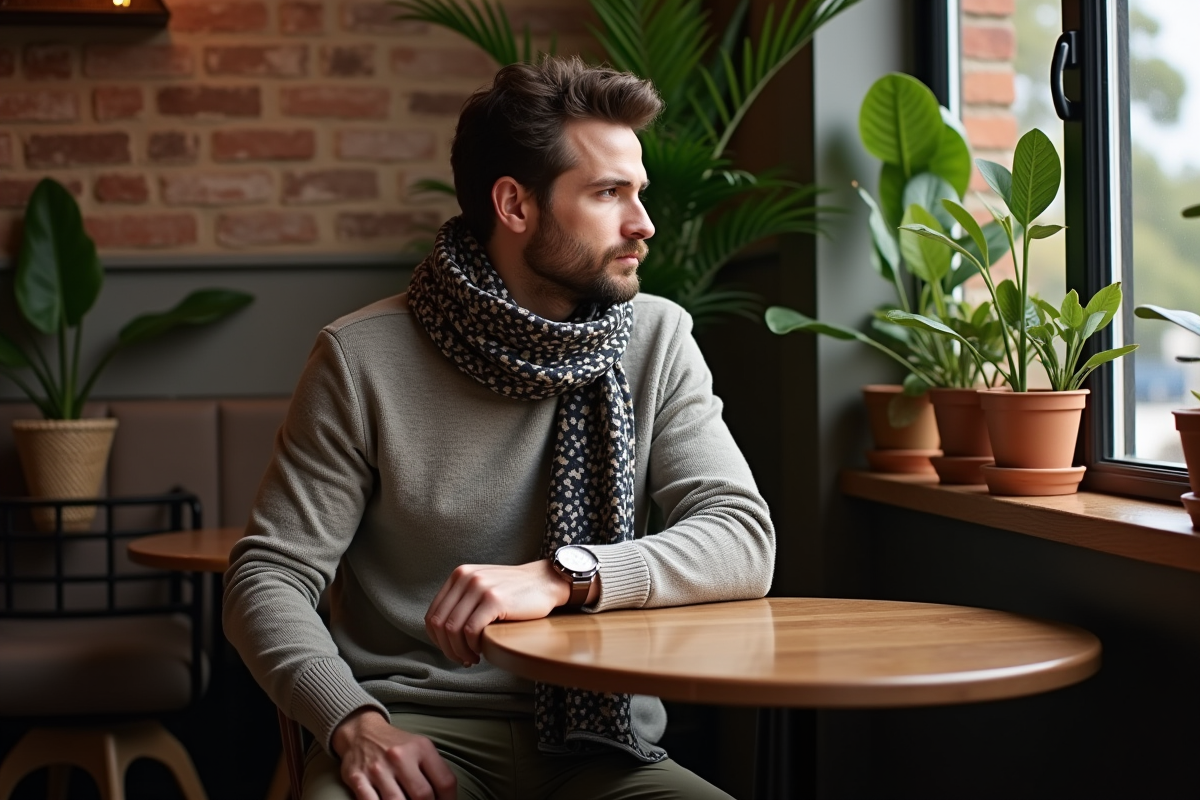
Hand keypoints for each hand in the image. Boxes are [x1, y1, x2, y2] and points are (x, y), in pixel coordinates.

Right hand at [332, 708, 455, 799]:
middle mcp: (399, 757)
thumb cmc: (397, 745)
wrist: (362, 732)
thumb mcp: (421, 747)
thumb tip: (446, 798)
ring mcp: (377, 769)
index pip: (445, 782)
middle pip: (422, 796)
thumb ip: (435, 770)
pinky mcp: (357, 779)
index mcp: (421, 748)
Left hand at [425, 560, 572, 665]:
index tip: (452, 651)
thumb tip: (443, 634)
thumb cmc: (516, 591)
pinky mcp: (494, 600)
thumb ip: (463, 601)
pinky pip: (471, 630)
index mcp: (459, 575)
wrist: (546, 581)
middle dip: (447, 649)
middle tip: (462, 659)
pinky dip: (472, 646)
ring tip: (472, 658)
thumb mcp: (483, 587)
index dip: (438, 639)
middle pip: (439, 624)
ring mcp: (479, 587)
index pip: (433, 614)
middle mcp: (465, 578)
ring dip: (459, 651)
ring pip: (453, 629)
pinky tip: (482, 651)